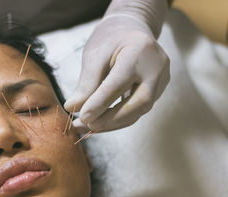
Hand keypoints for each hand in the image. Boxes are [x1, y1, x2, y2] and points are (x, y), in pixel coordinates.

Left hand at [64, 0, 169, 133]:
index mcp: (140, 51)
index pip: (119, 83)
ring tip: (87, 127)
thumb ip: (86, 83)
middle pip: (139, 102)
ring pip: (140, 110)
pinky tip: (99, 122)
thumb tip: (72, 107)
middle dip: (111, 119)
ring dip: (113, 123)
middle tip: (87, 126)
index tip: (82, 117)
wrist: (130, 30)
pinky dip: (118, 118)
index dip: (100, 103)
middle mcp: (157, 67)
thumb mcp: (94, 56)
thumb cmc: (110, 40)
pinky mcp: (159, 90)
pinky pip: (139, 109)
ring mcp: (162, 79)